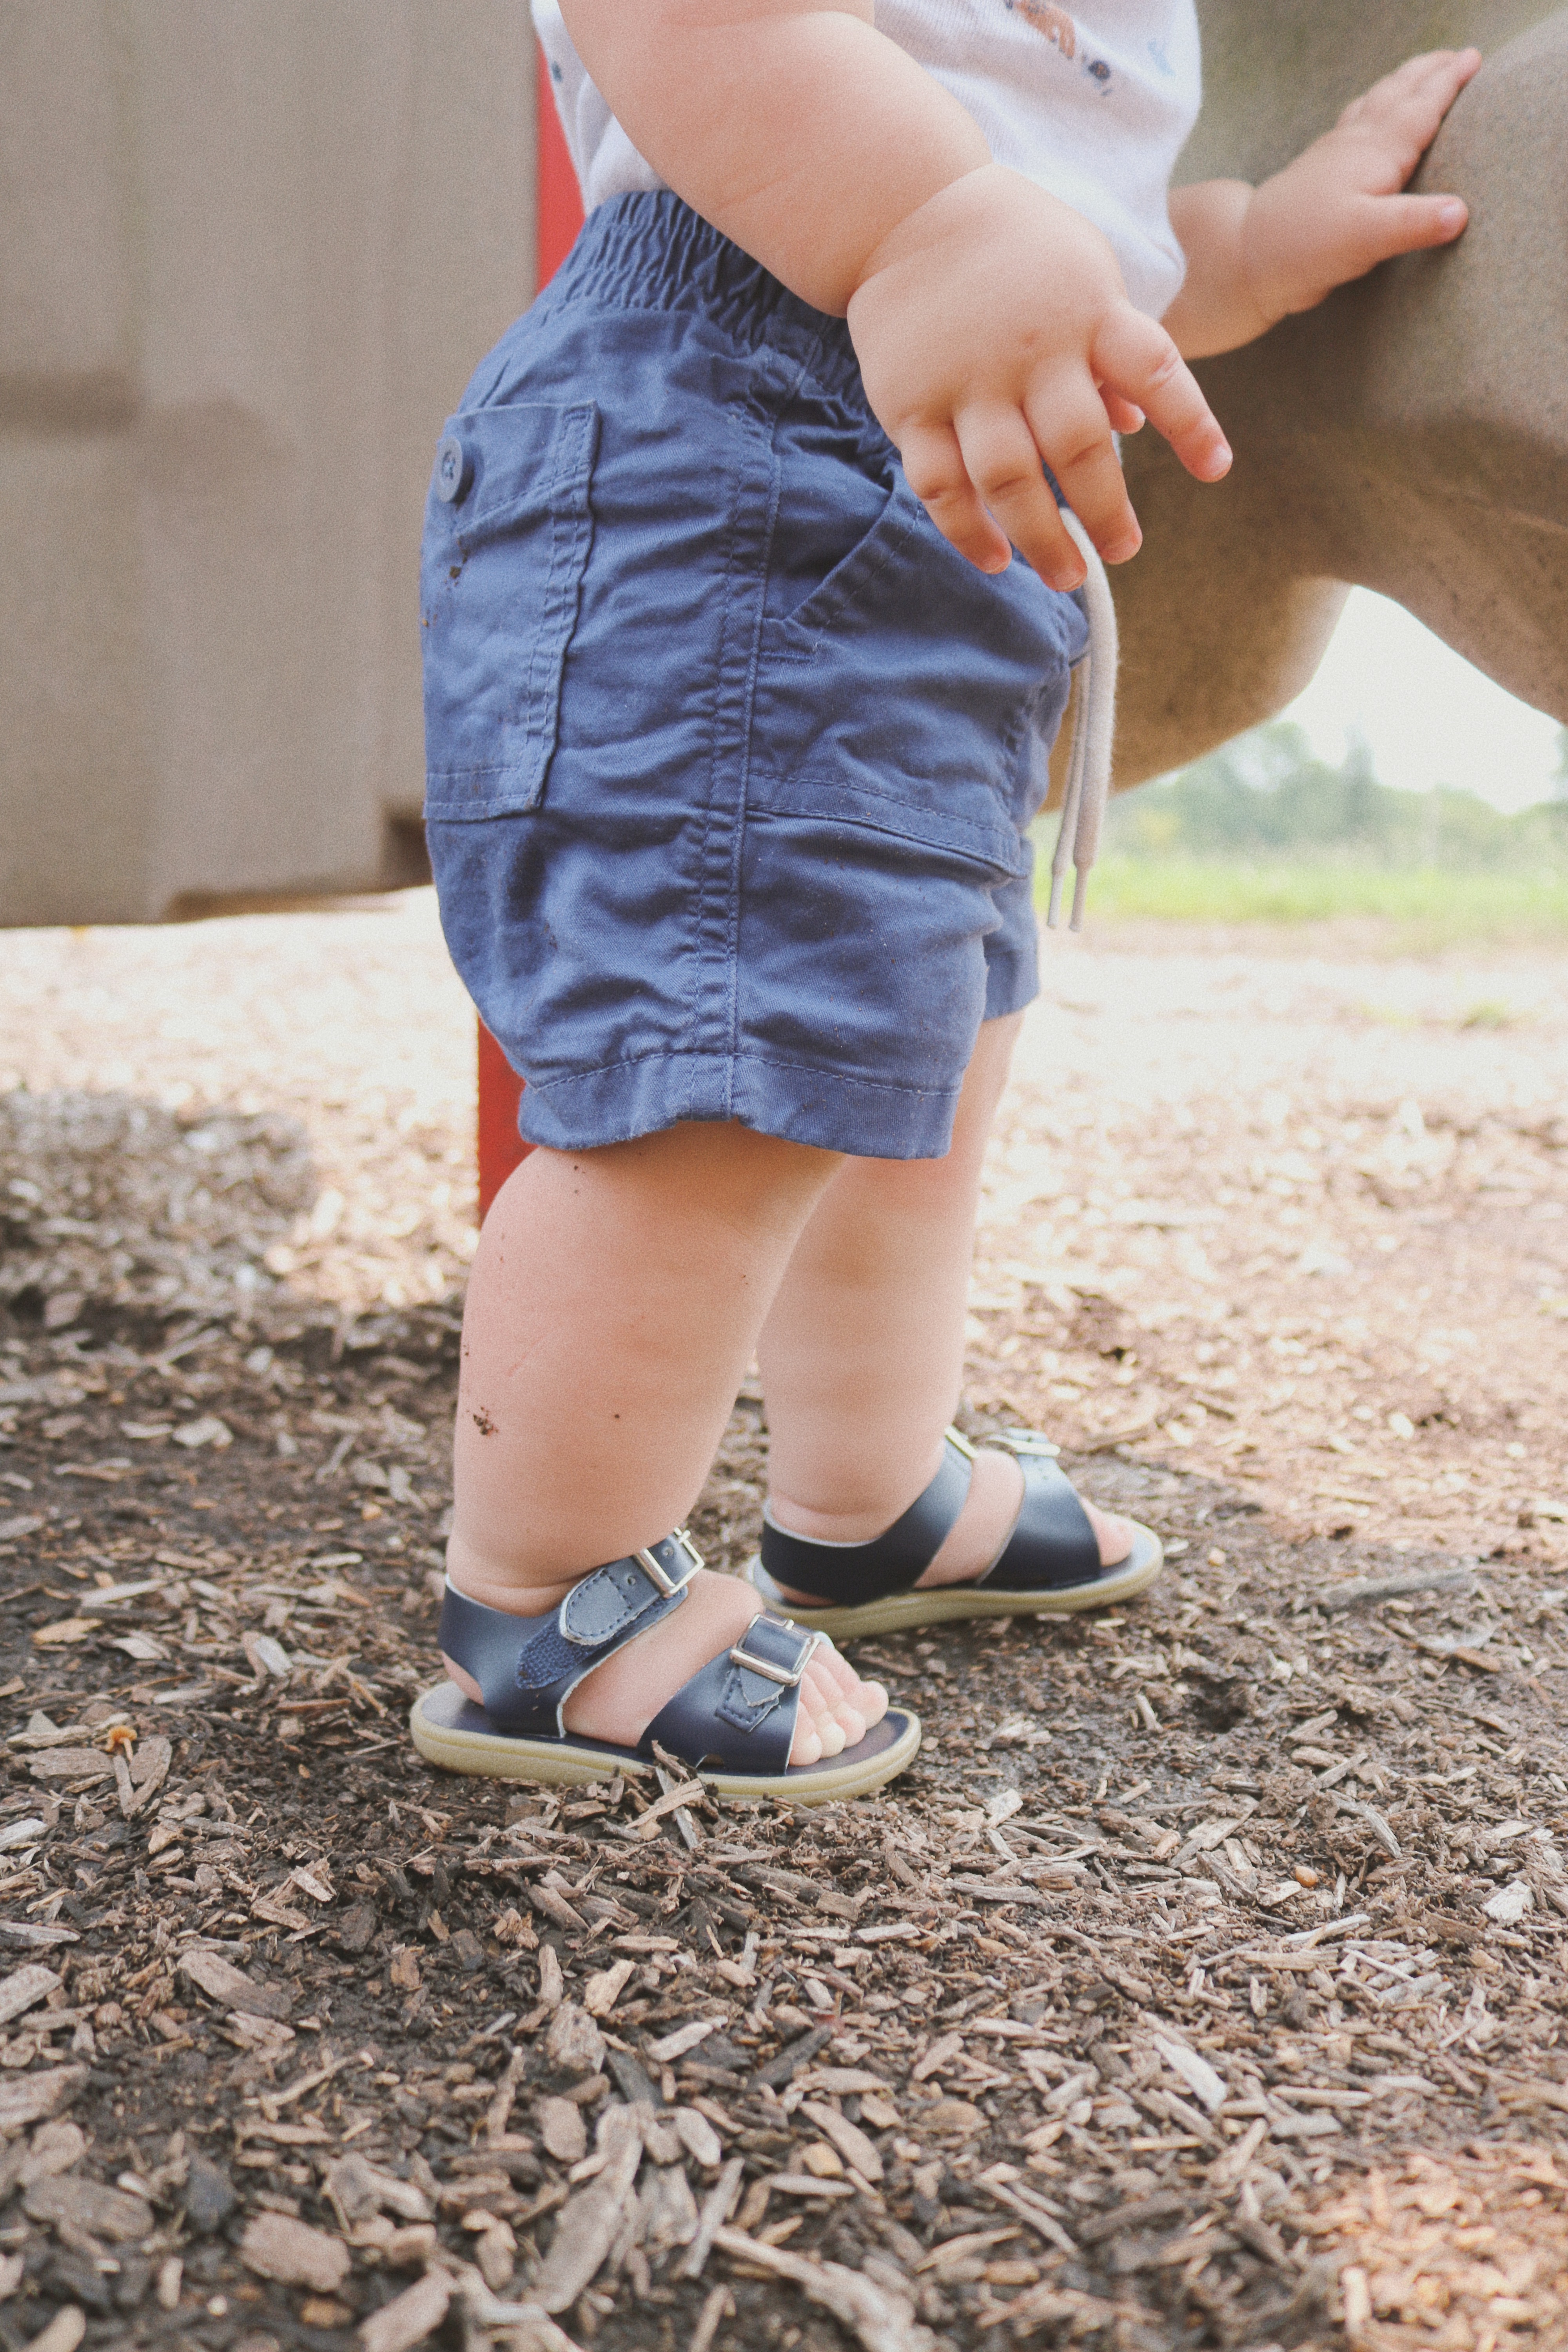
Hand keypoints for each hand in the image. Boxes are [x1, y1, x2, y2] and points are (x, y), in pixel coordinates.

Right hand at [847, 164, 1231, 589]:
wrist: (908, 211)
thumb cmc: (1016, 253)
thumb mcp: (1082, 277)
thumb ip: (1109, 350)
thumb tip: (1137, 423)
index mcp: (1087, 313)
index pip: (1154, 368)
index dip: (1190, 422)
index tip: (1216, 470)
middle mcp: (1031, 352)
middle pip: (1078, 446)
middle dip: (1106, 509)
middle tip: (1124, 550)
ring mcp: (968, 382)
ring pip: (1009, 478)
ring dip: (1042, 537)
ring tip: (1068, 576)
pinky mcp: (912, 405)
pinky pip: (940, 483)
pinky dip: (967, 530)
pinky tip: (995, 559)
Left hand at [1243, 48, 1481, 323]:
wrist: (1247, 254)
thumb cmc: (1306, 246)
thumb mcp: (1367, 240)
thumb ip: (1414, 224)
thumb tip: (1461, 212)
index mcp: (1376, 152)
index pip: (1422, 107)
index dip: (1449, 82)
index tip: (1472, 58)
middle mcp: (1356, 143)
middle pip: (1399, 94)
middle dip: (1428, 72)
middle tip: (1455, 55)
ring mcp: (1334, 153)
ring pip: (1375, 104)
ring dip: (1400, 84)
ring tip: (1418, 72)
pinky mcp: (1317, 169)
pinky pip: (1352, 123)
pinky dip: (1370, 107)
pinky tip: (1367, 113)